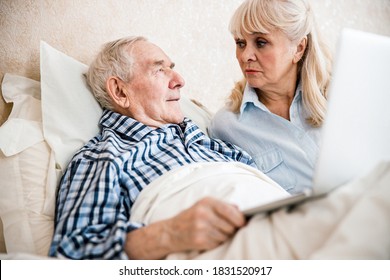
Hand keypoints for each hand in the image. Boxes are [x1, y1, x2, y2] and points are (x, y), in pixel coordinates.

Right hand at [125, 197, 244, 258]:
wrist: (170, 232)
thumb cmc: (190, 217)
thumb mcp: (203, 205)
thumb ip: (222, 205)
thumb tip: (240, 210)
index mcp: (206, 202)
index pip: (231, 210)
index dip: (240, 219)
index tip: (243, 223)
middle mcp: (203, 213)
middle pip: (231, 225)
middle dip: (232, 229)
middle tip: (227, 228)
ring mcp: (201, 227)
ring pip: (226, 235)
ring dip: (225, 236)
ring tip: (215, 233)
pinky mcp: (199, 240)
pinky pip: (218, 243)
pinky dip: (217, 242)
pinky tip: (209, 238)